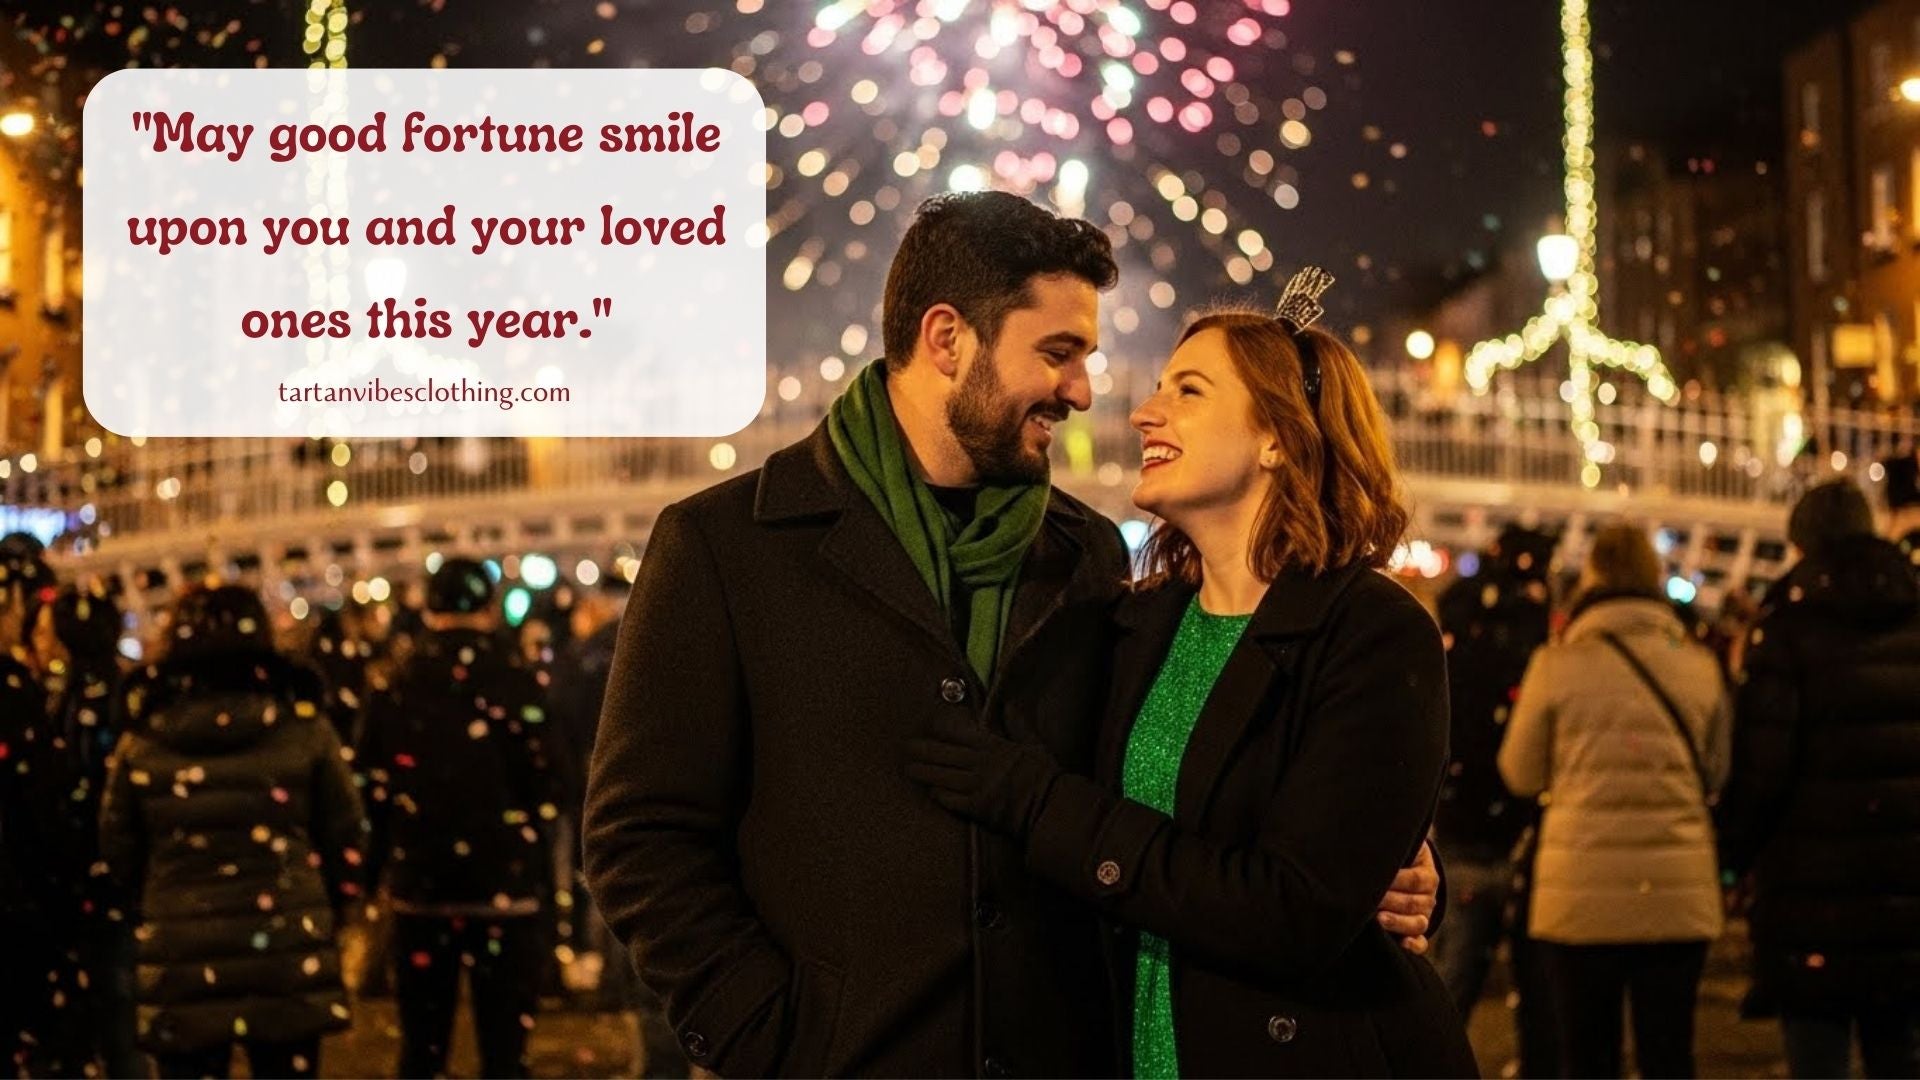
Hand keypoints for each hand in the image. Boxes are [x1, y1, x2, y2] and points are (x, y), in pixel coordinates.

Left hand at [904, 711, 1062, 838]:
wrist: (1051, 808)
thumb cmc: (1045, 776)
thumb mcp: (1035, 744)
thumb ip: (1019, 724)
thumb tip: (1010, 704)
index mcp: (993, 746)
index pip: (958, 732)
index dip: (939, 727)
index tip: (928, 724)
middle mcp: (980, 764)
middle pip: (941, 754)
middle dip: (920, 749)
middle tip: (906, 747)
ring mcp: (976, 787)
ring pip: (940, 776)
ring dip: (922, 772)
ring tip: (909, 769)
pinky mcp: (976, 809)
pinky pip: (948, 800)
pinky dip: (937, 794)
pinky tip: (930, 791)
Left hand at [1378, 840, 1438, 953]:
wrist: (1399, 872)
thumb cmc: (1391, 857)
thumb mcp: (1398, 850)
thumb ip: (1387, 848)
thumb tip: (1368, 847)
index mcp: (1426, 873)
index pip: (1412, 879)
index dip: (1395, 880)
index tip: (1373, 878)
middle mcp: (1428, 896)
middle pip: (1413, 902)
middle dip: (1390, 901)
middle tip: (1370, 899)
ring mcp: (1424, 915)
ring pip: (1418, 923)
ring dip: (1399, 922)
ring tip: (1379, 919)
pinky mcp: (1416, 933)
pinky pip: (1421, 943)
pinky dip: (1414, 945)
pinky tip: (1403, 944)